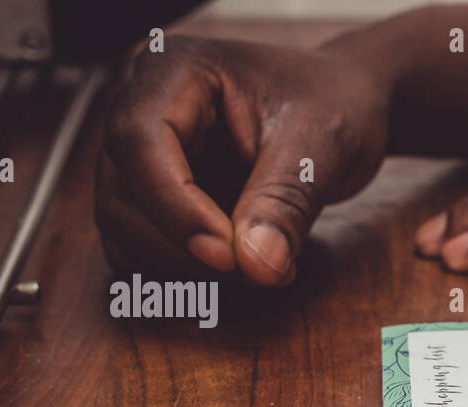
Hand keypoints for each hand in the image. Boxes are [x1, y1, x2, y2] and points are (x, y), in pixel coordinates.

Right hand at [95, 36, 390, 284]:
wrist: (346, 106)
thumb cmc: (334, 106)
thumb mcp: (321, 146)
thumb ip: (284, 203)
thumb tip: (256, 266)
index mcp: (175, 71)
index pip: (140, 143)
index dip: (175, 209)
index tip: (228, 257)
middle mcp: (143, 108)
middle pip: (121, 195)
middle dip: (184, 250)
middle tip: (261, 271)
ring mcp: (145, 155)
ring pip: (125, 229)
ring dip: (188, 269)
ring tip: (265, 268)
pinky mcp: (158, 195)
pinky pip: (145, 248)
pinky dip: (189, 274)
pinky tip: (247, 270)